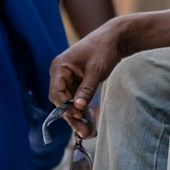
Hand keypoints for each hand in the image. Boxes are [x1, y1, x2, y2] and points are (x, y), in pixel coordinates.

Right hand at [49, 18, 127, 133]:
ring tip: (87, 131)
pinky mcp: (75, 81)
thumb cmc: (103, 50)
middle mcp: (59, 72)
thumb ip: (86, 89)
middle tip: (83, 131)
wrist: (114, 38)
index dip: (66, 107)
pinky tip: (88, 120)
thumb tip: (78, 108)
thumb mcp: (96, 71)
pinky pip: (74, 98)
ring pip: (67, 101)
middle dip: (70, 115)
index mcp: (59, 67)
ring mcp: (66, 77)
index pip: (56, 93)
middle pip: (60, 100)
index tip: (78, 117)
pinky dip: (80, 108)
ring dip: (75, 115)